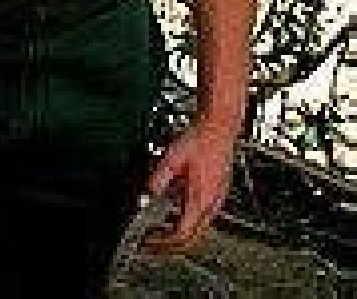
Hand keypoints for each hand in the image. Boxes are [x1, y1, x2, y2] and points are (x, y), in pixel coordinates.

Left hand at [142, 118, 236, 254]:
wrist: (220, 126)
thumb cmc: (200, 138)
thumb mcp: (173, 156)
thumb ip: (160, 177)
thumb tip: (149, 192)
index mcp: (200, 198)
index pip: (181, 233)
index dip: (164, 241)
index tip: (150, 240)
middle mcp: (211, 203)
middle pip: (191, 236)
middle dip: (171, 242)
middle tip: (154, 240)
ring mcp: (218, 198)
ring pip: (199, 228)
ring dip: (180, 230)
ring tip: (161, 226)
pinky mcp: (219, 192)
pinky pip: (204, 216)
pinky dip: (188, 219)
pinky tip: (177, 207)